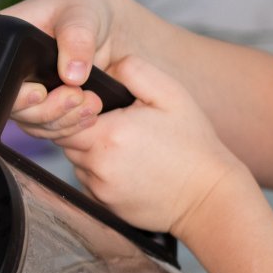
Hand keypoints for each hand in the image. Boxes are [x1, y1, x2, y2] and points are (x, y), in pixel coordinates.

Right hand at [0, 0, 132, 137]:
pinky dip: (72, 126)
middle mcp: (9, 71)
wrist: (110, 30)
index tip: (41, 92)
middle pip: (14, 108)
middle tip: (76, 96)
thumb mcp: (82, 14)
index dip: (17, 92)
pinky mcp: (46, 110)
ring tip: (91, 104)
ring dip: (64, 120)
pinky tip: (90, 113)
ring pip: (34, 124)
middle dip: (47, 109)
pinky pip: (52, 130)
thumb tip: (71, 75)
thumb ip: (77, 40)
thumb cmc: (86, 10)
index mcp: (5, 41)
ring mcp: (27, 94)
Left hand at [47, 55, 248, 237]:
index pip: (65, 114)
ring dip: (91, 150)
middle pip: (67, 138)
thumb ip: (134, 71)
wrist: (208, 198)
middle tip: (118, 123)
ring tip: (127, 147)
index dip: (76, 106)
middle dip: (84, 126)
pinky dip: (100, 172)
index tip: (97, 103)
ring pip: (77, 160)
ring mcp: (98, 188)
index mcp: (108, 134)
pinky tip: (128, 167)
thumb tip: (105, 68)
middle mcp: (97, 165)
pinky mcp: (102, 205)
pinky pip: (88, 181)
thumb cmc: (193, 145)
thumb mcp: (171, 95)